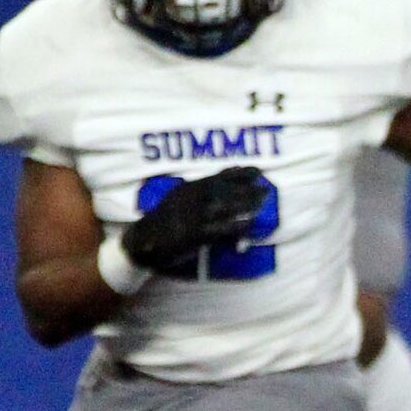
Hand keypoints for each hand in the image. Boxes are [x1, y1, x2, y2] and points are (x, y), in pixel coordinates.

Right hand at [121, 167, 271, 273]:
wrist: (144, 239)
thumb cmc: (165, 218)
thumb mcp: (179, 196)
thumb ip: (201, 189)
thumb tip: (227, 179)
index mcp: (189, 189)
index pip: (219, 177)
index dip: (240, 173)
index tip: (258, 171)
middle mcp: (192, 199)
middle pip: (226, 191)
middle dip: (248, 190)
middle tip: (265, 189)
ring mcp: (193, 217)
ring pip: (226, 208)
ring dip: (247, 205)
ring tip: (262, 204)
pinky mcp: (194, 235)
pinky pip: (221, 229)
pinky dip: (236, 227)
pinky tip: (249, 224)